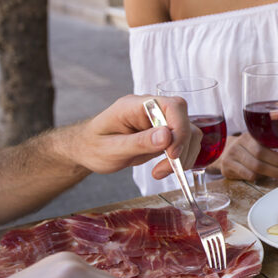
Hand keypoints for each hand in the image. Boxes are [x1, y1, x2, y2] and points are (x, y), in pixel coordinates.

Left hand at [68, 94, 202, 179]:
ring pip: (190, 134)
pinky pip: (184, 144)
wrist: (87, 150)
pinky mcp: (165, 135)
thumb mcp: (111, 149)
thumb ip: (139, 142)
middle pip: (185, 120)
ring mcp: (159, 122)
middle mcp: (151, 110)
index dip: (179, 128)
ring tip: (162, 172)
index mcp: (135, 106)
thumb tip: (167, 136)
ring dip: (184, 156)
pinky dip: (181, 160)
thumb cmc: (93, 147)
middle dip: (183, 147)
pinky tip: (164, 170)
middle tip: (168, 167)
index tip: (173, 153)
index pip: (172, 106)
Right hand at [216, 133, 277, 180]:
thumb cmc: (246, 150)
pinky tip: (267, 178)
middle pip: (260, 158)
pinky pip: (247, 175)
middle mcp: (238, 145)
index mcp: (248, 137)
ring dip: (273, 174)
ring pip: (254, 169)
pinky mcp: (226, 168)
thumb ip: (274, 148)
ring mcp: (231, 156)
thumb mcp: (258, 145)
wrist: (222, 153)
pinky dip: (259, 178)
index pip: (264, 147)